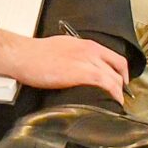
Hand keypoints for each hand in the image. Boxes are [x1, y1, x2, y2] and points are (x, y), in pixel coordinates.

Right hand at [0, 30, 127, 100]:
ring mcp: (88, 62)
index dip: (121, 71)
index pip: (114, 57)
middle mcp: (91, 51)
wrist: (25, 56)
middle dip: (123, 83)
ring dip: (120, 92)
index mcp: (86, 44)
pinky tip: (114, 102)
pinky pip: (108, 85)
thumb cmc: (37, 54)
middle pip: (118, 68)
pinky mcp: (84, 74)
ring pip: (115, 78)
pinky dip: (114, 94)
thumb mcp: (62, 47)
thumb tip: (80, 67)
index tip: (121, 81)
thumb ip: (76, 55)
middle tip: (121, 95)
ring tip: (118, 103)